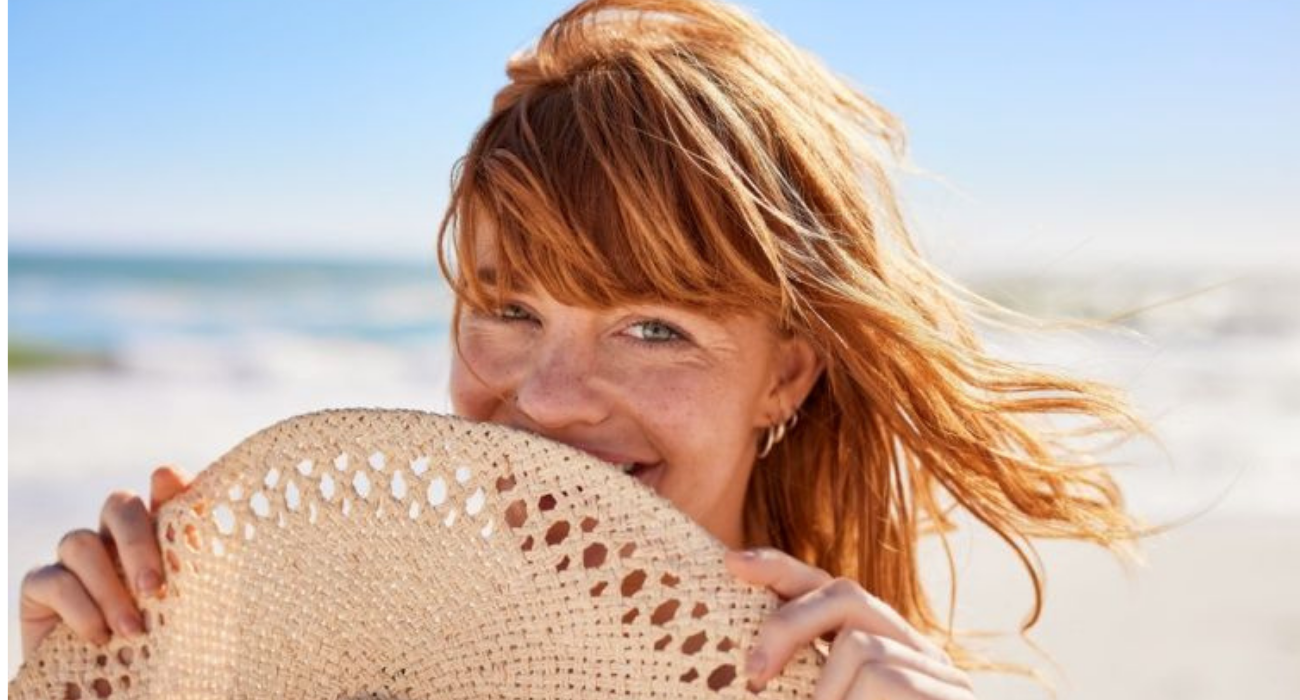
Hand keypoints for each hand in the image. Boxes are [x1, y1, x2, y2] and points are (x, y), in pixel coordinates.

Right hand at [19, 465, 191, 661]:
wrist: (120, 693)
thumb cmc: (166, 651)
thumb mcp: (191, 611)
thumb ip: (197, 567)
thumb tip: (203, 523)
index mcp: (159, 539)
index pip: (163, 494)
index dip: (167, 483)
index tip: (170, 482)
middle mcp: (115, 542)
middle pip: (118, 506)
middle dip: (137, 541)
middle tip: (154, 588)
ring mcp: (76, 562)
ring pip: (80, 541)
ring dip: (108, 588)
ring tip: (132, 630)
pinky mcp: (40, 588)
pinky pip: (53, 579)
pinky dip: (80, 608)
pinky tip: (99, 637)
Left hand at [725, 547, 974, 698]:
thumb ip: (801, 687)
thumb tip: (749, 673)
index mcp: (874, 650)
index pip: (828, 590)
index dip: (780, 570)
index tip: (731, 563)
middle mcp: (909, 649)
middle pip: (843, 592)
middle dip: (788, 623)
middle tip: (753, 674)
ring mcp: (936, 671)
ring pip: (858, 645)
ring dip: (825, 693)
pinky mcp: (947, 695)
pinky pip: (879, 677)